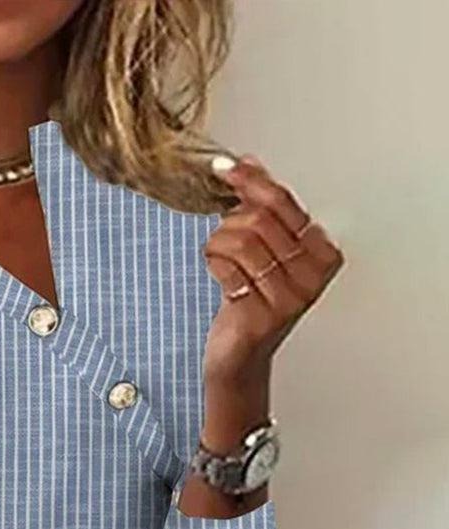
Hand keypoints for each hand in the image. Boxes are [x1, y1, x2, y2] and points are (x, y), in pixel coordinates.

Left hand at [202, 153, 344, 386]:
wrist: (238, 358)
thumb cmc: (249, 304)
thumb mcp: (261, 251)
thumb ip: (260, 208)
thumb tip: (248, 163)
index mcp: (321, 253)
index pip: (284, 202)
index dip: (251, 182)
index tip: (225, 168)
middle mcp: (312, 275)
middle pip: (260, 219)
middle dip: (229, 221)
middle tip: (220, 238)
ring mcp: (289, 298)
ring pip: (242, 240)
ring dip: (218, 243)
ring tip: (216, 257)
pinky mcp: (262, 316)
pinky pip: (228, 268)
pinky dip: (213, 263)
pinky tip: (216, 272)